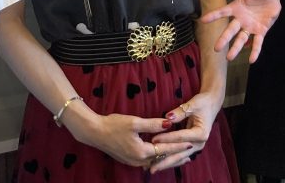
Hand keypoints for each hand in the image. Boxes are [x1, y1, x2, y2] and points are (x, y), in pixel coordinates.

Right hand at [66, 109, 181, 168]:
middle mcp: (138, 160)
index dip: (178, 145)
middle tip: (189, 153)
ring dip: (167, 158)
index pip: (165, 149)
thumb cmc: (114, 125)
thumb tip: (169, 123)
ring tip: (179, 156)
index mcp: (141, 151)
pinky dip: (157, 157)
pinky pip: (147, 160)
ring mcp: (132, 161)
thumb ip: (153, 124)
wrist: (95, 132)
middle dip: (176, 156)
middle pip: (162, 159)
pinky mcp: (128, 159)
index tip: (190, 143)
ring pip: (155, 161)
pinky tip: (159, 153)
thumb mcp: (135, 122)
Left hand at [147, 92, 217, 173]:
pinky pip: (180, 155)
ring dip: (166, 163)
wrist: (211, 105)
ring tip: (153, 169)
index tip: (154, 140)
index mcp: (201, 133)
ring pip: (179, 157)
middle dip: (165, 161)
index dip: (167, 138)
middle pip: (180, 154)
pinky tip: (160, 164)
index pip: (181, 137)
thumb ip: (180, 112)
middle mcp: (199, 143)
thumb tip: (167, 118)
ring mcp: (196, 146)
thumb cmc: (202, 103)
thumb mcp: (192, 104)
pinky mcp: (192, 146)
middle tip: (151, 168)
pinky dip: (170, 159)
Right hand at [199, 0, 279, 62]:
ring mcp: (250, 27)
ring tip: (229, 58)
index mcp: (236, 8)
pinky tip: (252, 60)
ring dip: (236, 48)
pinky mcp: (261, 31)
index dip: (213, 16)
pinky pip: (257, 43)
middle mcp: (241, 20)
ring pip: (242, 39)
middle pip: (231, 30)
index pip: (222, 12)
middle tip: (216, 48)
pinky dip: (255, 51)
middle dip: (224, 39)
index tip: (202, 20)